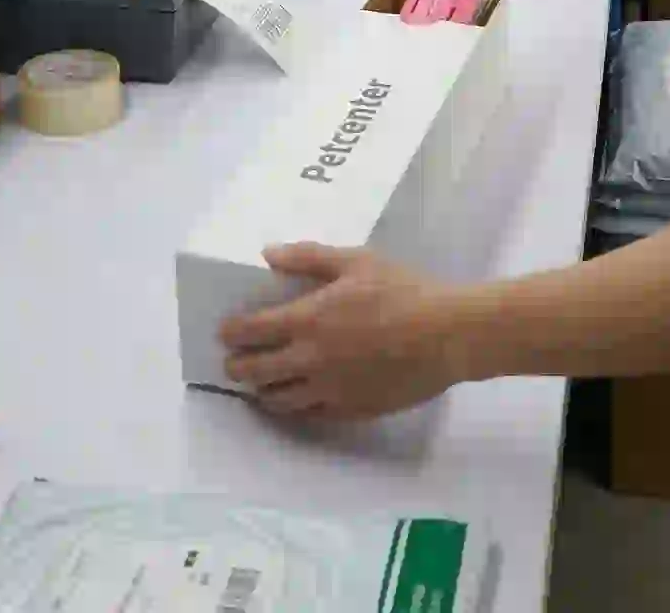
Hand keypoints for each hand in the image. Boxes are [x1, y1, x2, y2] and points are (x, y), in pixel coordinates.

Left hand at [220, 245, 465, 418]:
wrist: (445, 335)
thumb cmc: (402, 290)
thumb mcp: (356, 260)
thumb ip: (308, 257)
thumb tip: (268, 254)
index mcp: (308, 319)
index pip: (253, 331)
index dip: (232, 333)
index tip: (224, 333)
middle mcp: (310, 360)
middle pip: (257, 372)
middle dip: (237, 367)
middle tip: (233, 363)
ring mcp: (329, 390)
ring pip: (280, 400)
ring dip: (263, 391)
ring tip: (260, 386)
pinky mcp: (351, 410)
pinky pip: (311, 414)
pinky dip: (296, 408)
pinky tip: (298, 400)